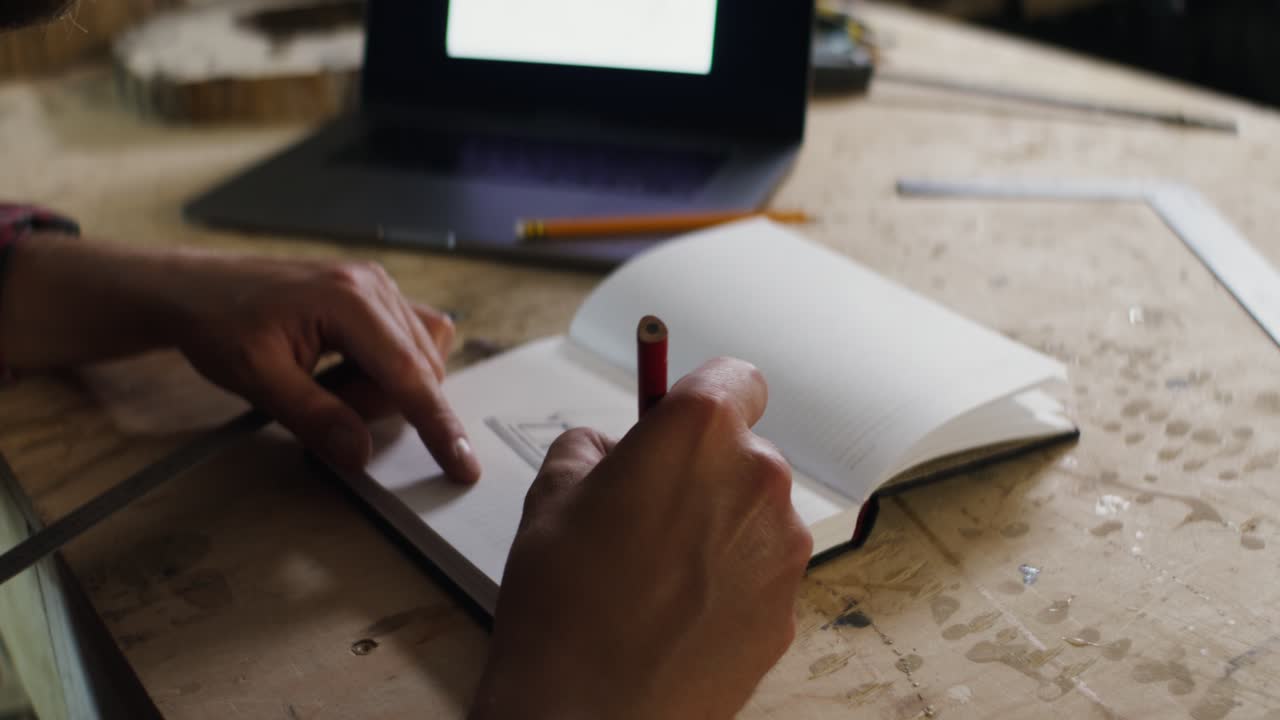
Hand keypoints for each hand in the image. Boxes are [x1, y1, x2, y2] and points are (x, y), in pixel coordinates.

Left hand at [176, 256, 480, 480]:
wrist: (196, 289)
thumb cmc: (219, 324)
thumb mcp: (256, 378)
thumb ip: (313, 417)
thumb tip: (360, 453)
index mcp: (347, 300)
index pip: (409, 374)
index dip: (438, 425)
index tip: (463, 464)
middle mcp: (374, 286)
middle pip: (419, 370)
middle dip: (378, 404)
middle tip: (321, 400)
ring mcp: (380, 286)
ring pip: (419, 359)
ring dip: (381, 387)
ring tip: (326, 382)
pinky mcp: (377, 295)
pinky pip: (410, 342)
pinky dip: (386, 370)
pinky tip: (343, 370)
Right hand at [471, 358, 812, 719]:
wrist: (589, 716)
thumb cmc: (563, 603)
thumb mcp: (550, 498)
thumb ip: (588, 449)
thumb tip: (607, 447)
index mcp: (699, 432)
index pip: (736, 376)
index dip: (707, 394)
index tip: (685, 417)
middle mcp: (757, 477)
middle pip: (744, 451)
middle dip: (704, 471)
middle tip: (648, 514)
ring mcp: (782, 546)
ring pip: (755, 513)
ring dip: (720, 527)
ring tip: (658, 575)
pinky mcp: (790, 606)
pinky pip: (761, 571)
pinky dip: (731, 580)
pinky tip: (680, 614)